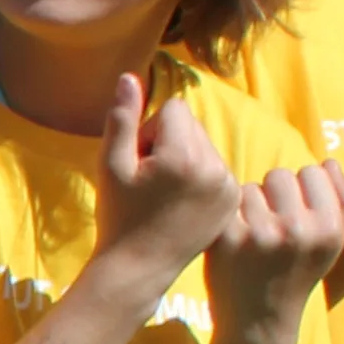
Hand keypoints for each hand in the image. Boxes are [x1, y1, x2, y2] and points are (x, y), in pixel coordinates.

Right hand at [93, 75, 248, 282]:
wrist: (138, 267)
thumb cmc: (118, 216)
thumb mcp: (110, 165)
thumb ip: (121, 119)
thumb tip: (129, 76)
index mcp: (185, 155)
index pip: (174, 110)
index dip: (148, 132)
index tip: (140, 164)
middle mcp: (215, 167)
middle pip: (192, 127)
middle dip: (168, 144)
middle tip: (149, 182)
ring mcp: (228, 185)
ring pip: (205, 147)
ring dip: (184, 161)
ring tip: (164, 196)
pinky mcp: (233, 200)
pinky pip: (216, 169)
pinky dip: (199, 179)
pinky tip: (181, 205)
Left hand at [211, 159, 343, 331]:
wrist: (259, 319)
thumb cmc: (297, 274)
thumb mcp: (333, 243)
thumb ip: (342, 201)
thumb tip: (330, 161)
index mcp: (330, 228)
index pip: (315, 170)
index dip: (303, 187)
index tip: (298, 209)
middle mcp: (298, 230)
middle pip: (280, 174)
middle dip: (274, 193)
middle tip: (272, 221)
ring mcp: (260, 234)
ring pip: (251, 187)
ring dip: (250, 204)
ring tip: (254, 233)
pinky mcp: (226, 239)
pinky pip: (228, 202)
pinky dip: (230, 216)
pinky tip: (235, 237)